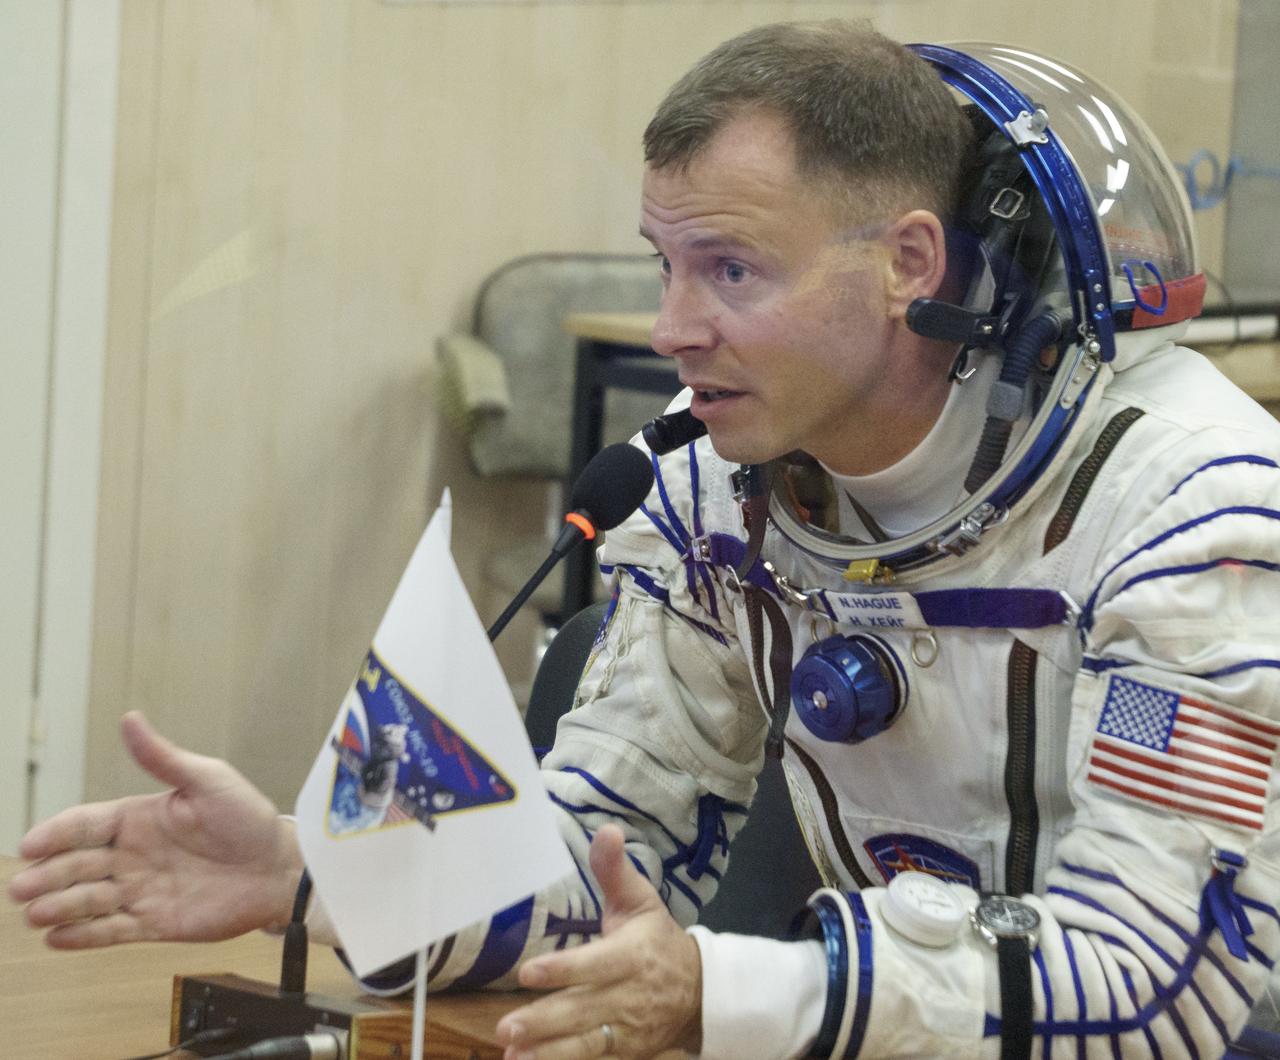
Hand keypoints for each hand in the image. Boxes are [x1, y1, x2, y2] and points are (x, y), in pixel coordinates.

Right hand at [7, 711, 302, 948]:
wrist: (279, 867)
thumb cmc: (248, 818)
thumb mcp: (208, 780)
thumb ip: (164, 758)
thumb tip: (130, 718)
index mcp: (139, 818)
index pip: (86, 825)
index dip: (56, 834)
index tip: (30, 845)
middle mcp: (132, 855)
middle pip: (78, 866)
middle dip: (48, 876)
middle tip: (22, 888)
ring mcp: (141, 890)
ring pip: (88, 901)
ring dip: (60, 908)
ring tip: (36, 915)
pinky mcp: (154, 922)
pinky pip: (111, 931)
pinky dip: (83, 937)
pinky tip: (58, 940)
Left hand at [496, 824, 701, 1058]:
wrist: (700, 991)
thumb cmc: (657, 939)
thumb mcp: (640, 900)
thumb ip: (616, 870)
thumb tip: (606, 829)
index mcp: (632, 955)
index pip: (595, 964)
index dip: (564, 970)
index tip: (529, 972)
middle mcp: (629, 995)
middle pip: (583, 1010)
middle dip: (545, 1020)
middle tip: (506, 1026)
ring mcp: (627, 1029)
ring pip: (585, 1044)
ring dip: (547, 1051)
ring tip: (512, 1053)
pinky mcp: (625, 1052)